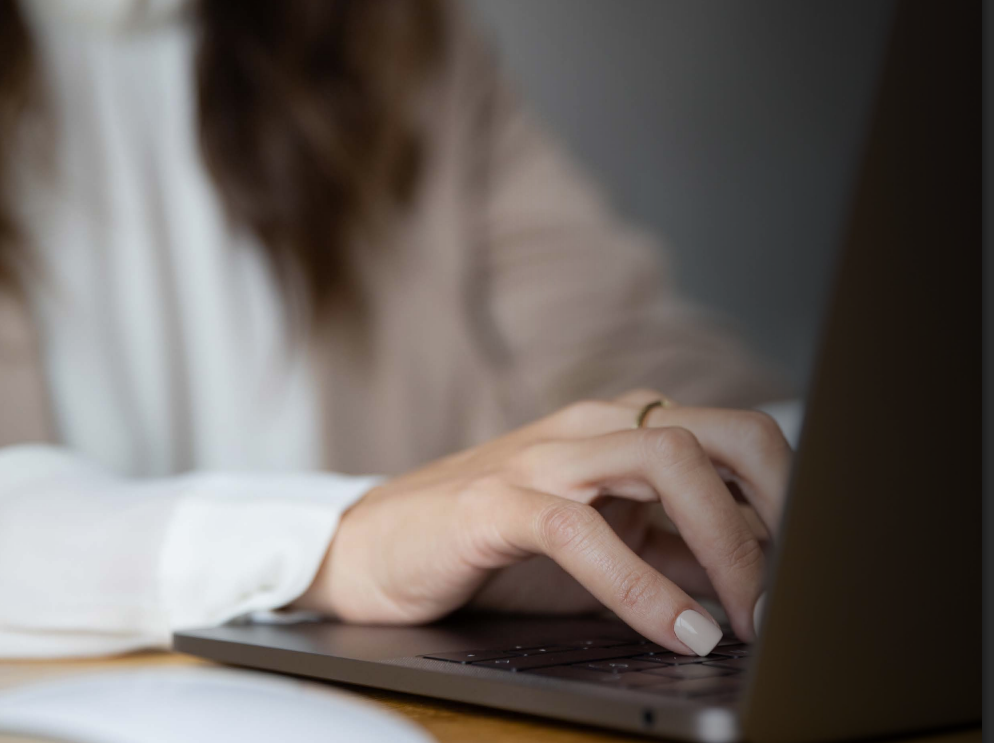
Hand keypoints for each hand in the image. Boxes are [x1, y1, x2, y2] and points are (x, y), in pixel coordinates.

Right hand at [295, 390, 790, 655]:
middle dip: (779, 503)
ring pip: (665, 461)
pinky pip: (584, 531)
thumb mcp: (601, 538)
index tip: (805, 567)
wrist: (376, 543)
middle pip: (720, 432)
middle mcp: (591, 429)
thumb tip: (750, 572)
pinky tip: (675, 628)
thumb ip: (666, 542)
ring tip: (747, 615)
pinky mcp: (496, 502)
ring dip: (727, 543)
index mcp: (620, 431)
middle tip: (792, 587)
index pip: (734, 435)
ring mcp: (544, 458)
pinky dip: (643, 586)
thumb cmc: (490, 542)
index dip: (786, 497)